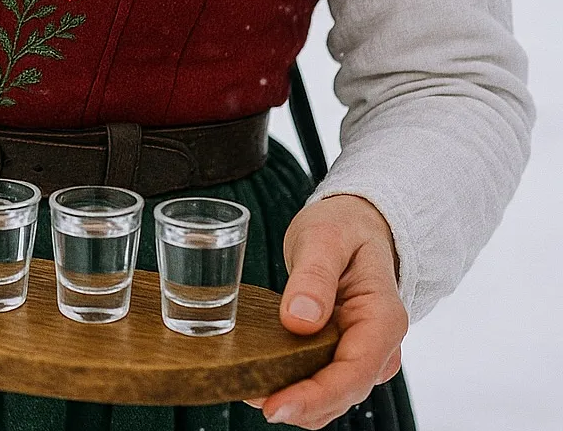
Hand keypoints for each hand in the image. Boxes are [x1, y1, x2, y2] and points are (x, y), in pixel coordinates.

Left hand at [244, 193, 407, 427]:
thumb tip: (299, 321)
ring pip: (331, 397)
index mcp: (383, 319)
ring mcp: (365, 356)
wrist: (356, 226)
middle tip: (250, 394)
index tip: (276, 406)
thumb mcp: (325, 236)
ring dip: (295, 400)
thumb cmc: (344, 227)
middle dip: (298, 404)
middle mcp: (380, 346)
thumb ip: (314, 276)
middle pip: (341, 394)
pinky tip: (264, 376)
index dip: (314, 397)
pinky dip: (296, 388)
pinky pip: (323, 383)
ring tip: (250, 385)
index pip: (353, 374)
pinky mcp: (345, 356)